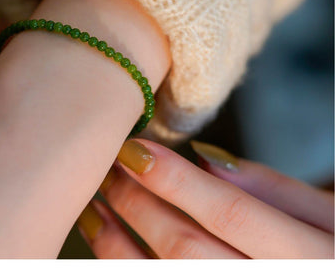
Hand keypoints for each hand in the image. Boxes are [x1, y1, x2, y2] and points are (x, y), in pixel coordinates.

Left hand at [77, 139, 333, 258]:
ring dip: (116, 243)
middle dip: (138, 204)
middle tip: (109, 167)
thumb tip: (203, 158)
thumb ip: (274, 188)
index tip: (135, 148)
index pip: (228, 212)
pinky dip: (123, 267)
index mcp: (307, 258)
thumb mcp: (329, 214)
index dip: (175, 179)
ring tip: (93, 206)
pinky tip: (106, 244)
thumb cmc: (333, 246)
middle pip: (185, 248)